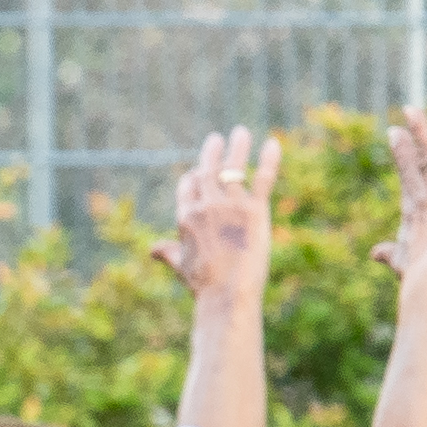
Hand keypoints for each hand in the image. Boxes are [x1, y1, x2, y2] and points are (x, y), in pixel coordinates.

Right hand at [158, 126, 283, 301]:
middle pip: (208, 171)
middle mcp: (206, 206)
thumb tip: (153, 250)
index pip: (188, 186)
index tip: (200, 169)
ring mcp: (231, 206)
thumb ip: (168, 252)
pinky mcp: (255, 211)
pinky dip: (269, 160)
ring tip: (241, 132)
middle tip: (217, 138)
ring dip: (238, 147)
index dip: (194, 175)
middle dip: (212, 152)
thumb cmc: (203, 284)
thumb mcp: (181, 266)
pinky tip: (273, 143)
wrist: (226, 294)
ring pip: (234, 168)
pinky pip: (263, 179)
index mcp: (186, 217)